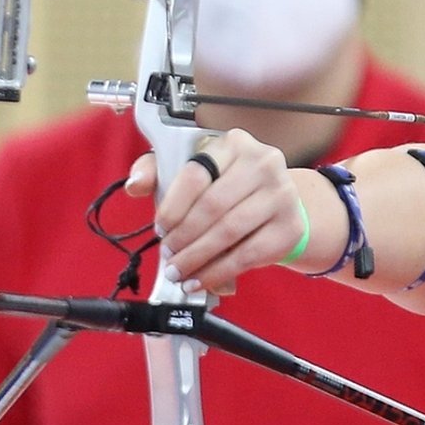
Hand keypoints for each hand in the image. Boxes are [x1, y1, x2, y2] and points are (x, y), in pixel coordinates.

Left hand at [125, 130, 304, 295]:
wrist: (280, 205)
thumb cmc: (229, 189)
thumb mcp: (197, 173)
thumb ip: (158, 173)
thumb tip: (135, 185)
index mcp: (234, 143)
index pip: (196, 174)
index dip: (173, 207)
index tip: (160, 228)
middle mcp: (263, 163)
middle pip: (212, 206)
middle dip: (183, 237)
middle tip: (168, 255)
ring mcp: (281, 195)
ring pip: (228, 232)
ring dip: (197, 257)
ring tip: (179, 271)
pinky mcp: (289, 227)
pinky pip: (247, 255)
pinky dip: (218, 272)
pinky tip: (200, 280)